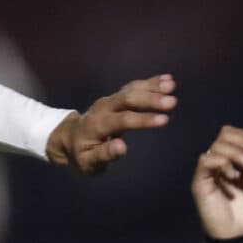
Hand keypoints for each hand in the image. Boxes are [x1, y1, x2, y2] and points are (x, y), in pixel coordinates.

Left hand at [46, 74, 175, 175]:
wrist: (70, 137)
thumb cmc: (82, 154)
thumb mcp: (88, 163)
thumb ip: (104, 155)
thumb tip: (122, 147)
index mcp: (96, 125)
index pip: (122, 120)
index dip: (143, 119)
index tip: (164, 120)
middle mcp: (103, 108)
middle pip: (127, 99)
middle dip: (150, 99)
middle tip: (173, 102)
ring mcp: (110, 100)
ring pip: (131, 90)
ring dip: (152, 86)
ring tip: (172, 84)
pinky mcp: (116, 97)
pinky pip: (133, 87)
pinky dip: (150, 82)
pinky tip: (168, 79)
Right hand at [192, 125, 242, 239]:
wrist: (239, 231)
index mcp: (230, 158)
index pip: (232, 134)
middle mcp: (217, 161)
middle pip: (224, 135)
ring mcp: (208, 170)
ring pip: (217, 146)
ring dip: (238, 155)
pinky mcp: (200, 181)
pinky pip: (206, 160)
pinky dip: (223, 163)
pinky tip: (233, 177)